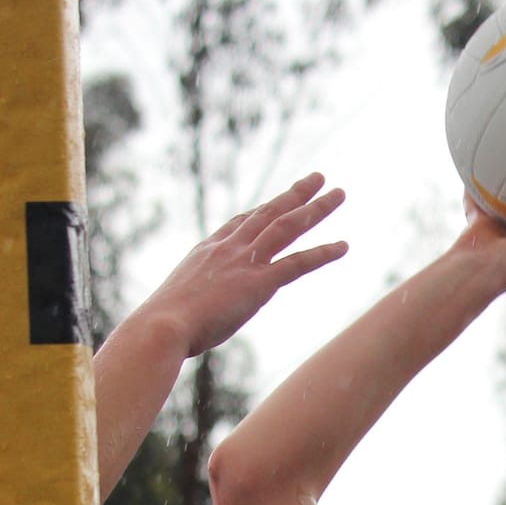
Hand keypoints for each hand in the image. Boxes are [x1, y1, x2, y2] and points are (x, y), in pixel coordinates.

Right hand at [136, 174, 348, 357]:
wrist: (162, 327)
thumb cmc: (161, 327)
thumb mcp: (174, 306)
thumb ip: (188, 304)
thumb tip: (184, 320)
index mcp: (206, 252)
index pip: (238, 224)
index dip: (259, 211)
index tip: (273, 202)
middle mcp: (228, 249)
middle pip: (268, 213)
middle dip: (294, 194)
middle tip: (316, 178)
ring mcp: (244, 263)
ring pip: (288, 226)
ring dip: (316, 209)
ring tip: (339, 194)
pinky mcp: (259, 283)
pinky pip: (297, 263)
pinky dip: (322, 253)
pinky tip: (343, 246)